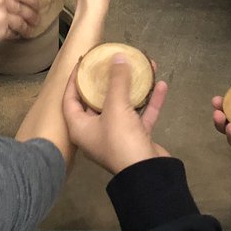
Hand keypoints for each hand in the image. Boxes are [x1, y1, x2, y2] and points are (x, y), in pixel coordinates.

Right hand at [0, 0, 40, 51]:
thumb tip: (9, 7)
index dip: (32, 0)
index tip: (36, 5)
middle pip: (26, 7)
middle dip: (34, 15)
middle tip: (37, 20)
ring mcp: (2, 14)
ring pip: (22, 21)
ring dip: (28, 28)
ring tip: (30, 32)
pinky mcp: (0, 31)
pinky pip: (13, 33)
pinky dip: (16, 36)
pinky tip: (16, 37)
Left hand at [63, 55, 169, 173]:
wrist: (148, 174)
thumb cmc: (121, 140)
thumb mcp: (116, 107)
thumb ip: (117, 80)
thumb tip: (118, 56)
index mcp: (80, 127)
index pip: (70, 99)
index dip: (74, 80)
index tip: (83, 62)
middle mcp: (95, 132)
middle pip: (97, 101)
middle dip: (107, 80)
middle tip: (111, 62)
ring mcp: (117, 136)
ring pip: (122, 107)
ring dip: (132, 88)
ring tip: (140, 68)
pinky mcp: (136, 139)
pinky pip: (141, 116)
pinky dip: (149, 102)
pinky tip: (160, 85)